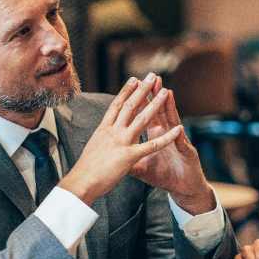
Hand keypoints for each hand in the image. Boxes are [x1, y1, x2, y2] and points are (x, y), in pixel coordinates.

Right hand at [60, 73, 182, 205]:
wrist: (80, 183)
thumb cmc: (84, 170)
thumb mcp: (92, 150)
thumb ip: (101, 141)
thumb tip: (101, 138)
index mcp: (103, 130)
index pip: (116, 106)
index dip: (126, 92)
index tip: (134, 79)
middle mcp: (112, 132)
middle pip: (129, 106)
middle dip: (142, 90)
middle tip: (152, 76)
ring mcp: (121, 142)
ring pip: (142, 119)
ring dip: (155, 104)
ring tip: (165, 91)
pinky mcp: (129, 156)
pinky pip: (152, 145)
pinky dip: (167, 137)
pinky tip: (178, 129)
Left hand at [130, 84, 214, 214]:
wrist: (184, 188)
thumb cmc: (166, 175)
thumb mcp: (143, 167)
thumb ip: (129, 158)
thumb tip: (110, 154)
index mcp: (156, 135)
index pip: (146, 114)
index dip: (141, 102)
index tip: (134, 87)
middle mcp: (168, 135)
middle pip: (160, 112)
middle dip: (155, 95)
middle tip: (152, 78)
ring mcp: (179, 143)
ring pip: (174, 122)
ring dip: (170, 108)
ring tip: (167, 92)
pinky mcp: (188, 154)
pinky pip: (183, 146)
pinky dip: (180, 138)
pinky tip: (179, 129)